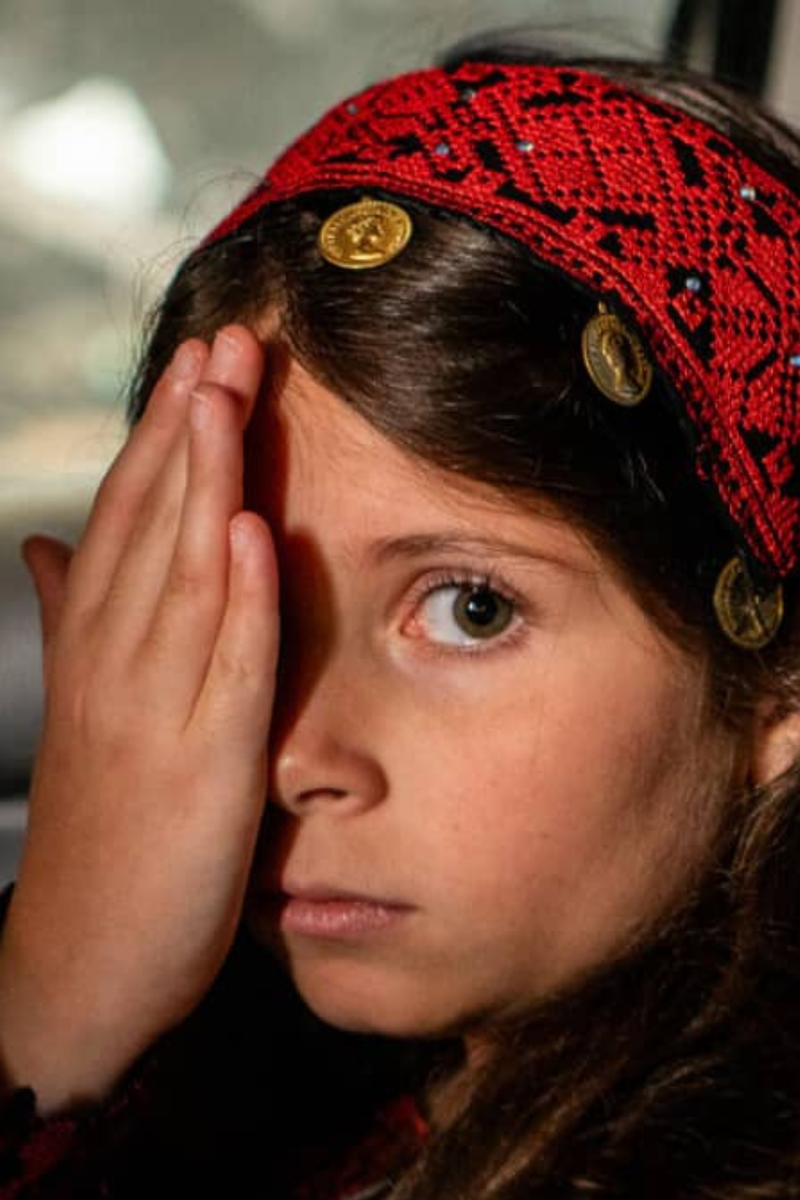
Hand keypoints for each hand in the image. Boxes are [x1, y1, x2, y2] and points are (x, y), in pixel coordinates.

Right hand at [0, 326, 278, 1112]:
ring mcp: (154, 713)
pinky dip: (232, 599)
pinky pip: (220, 670)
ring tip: (225, 397)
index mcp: (95, 650)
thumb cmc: (99, 826)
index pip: (126, 519)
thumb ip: (70, 619)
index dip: (158, 437)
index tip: (194, 362)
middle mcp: (115, 666)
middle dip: (185, 430)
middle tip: (222, 341)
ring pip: (178, 576)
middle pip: (149, 526)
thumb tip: (46, 543)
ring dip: (203, 483)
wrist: (83, 957)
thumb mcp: (84, 710)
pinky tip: (245, 532)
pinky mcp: (200, 768)